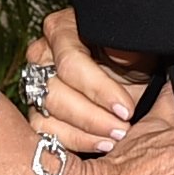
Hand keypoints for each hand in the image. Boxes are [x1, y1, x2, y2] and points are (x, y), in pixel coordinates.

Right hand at [22, 8, 150, 155]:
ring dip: (83, 133)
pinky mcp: (38, 112)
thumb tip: (117, 54)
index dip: (98, 89)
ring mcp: (36, 85)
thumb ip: (126, 47)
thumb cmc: (133, 56)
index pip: (70, 63)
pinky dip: (73, 142)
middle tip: (122, 128)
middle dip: (92, 116)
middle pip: (55, 92)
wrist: (131, 75)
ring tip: (113, 139)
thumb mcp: (137, 46)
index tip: (126, 108)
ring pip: (46, 115)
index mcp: (62, 30)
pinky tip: (99, 144)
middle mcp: (42, 56)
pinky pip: (44, 132)